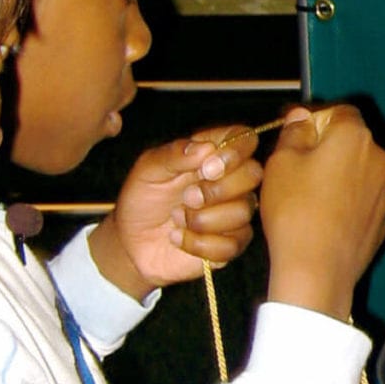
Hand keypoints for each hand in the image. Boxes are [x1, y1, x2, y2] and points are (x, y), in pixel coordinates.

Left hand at [89, 128, 265, 299]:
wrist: (130, 243)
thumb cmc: (142, 199)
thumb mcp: (148, 170)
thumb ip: (174, 155)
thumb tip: (207, 148)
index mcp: (212, 155)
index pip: (244, 139)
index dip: (235, 151)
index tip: (207, 169)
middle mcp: (229, 181)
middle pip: (254, 174)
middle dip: (219, 189)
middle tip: (188, 197)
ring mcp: (233, 213)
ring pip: (243, 212)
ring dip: (203, 219)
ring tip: (177, 218)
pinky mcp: (230, 244)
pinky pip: (231, 244)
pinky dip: (199, 244)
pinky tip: (179, 238)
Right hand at [258, 105, 384, 319]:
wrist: (317, 270)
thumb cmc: (295, 210)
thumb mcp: (281, 162)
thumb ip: (295, 131)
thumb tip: (303, 118)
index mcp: (356, 137)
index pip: (339, 111)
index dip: (315, 117)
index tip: (294, 130)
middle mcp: (380, 159)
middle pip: (352, 141)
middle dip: (327, 146)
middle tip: (296, 164)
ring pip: (358, 171)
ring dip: (339, 174)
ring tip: (308, 194)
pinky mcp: (383, 220)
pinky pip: (362, 200)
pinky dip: (346, 200)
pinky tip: (324, 217)